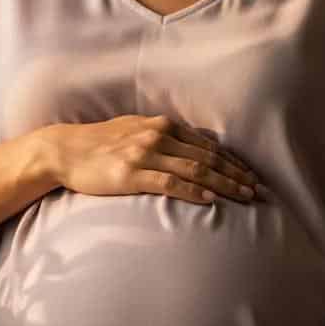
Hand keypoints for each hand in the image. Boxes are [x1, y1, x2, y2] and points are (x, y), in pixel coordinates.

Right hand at [50, 114, 260, 205]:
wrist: (64, 151)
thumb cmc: (98, 143)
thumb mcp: (133, 130)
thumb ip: (162, 136)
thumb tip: (192, 146)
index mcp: (160, 125)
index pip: (207, 145)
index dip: (233, 162)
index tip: (252, 176)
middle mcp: (156, 136)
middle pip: (208, 158)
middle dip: (237, 175)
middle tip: (259, 192)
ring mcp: (144, 154)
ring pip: (195, 170)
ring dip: (225, 184)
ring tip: (245, 197)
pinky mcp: (131, 174)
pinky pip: (170, 183)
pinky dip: (193, 191)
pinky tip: (210, 200)